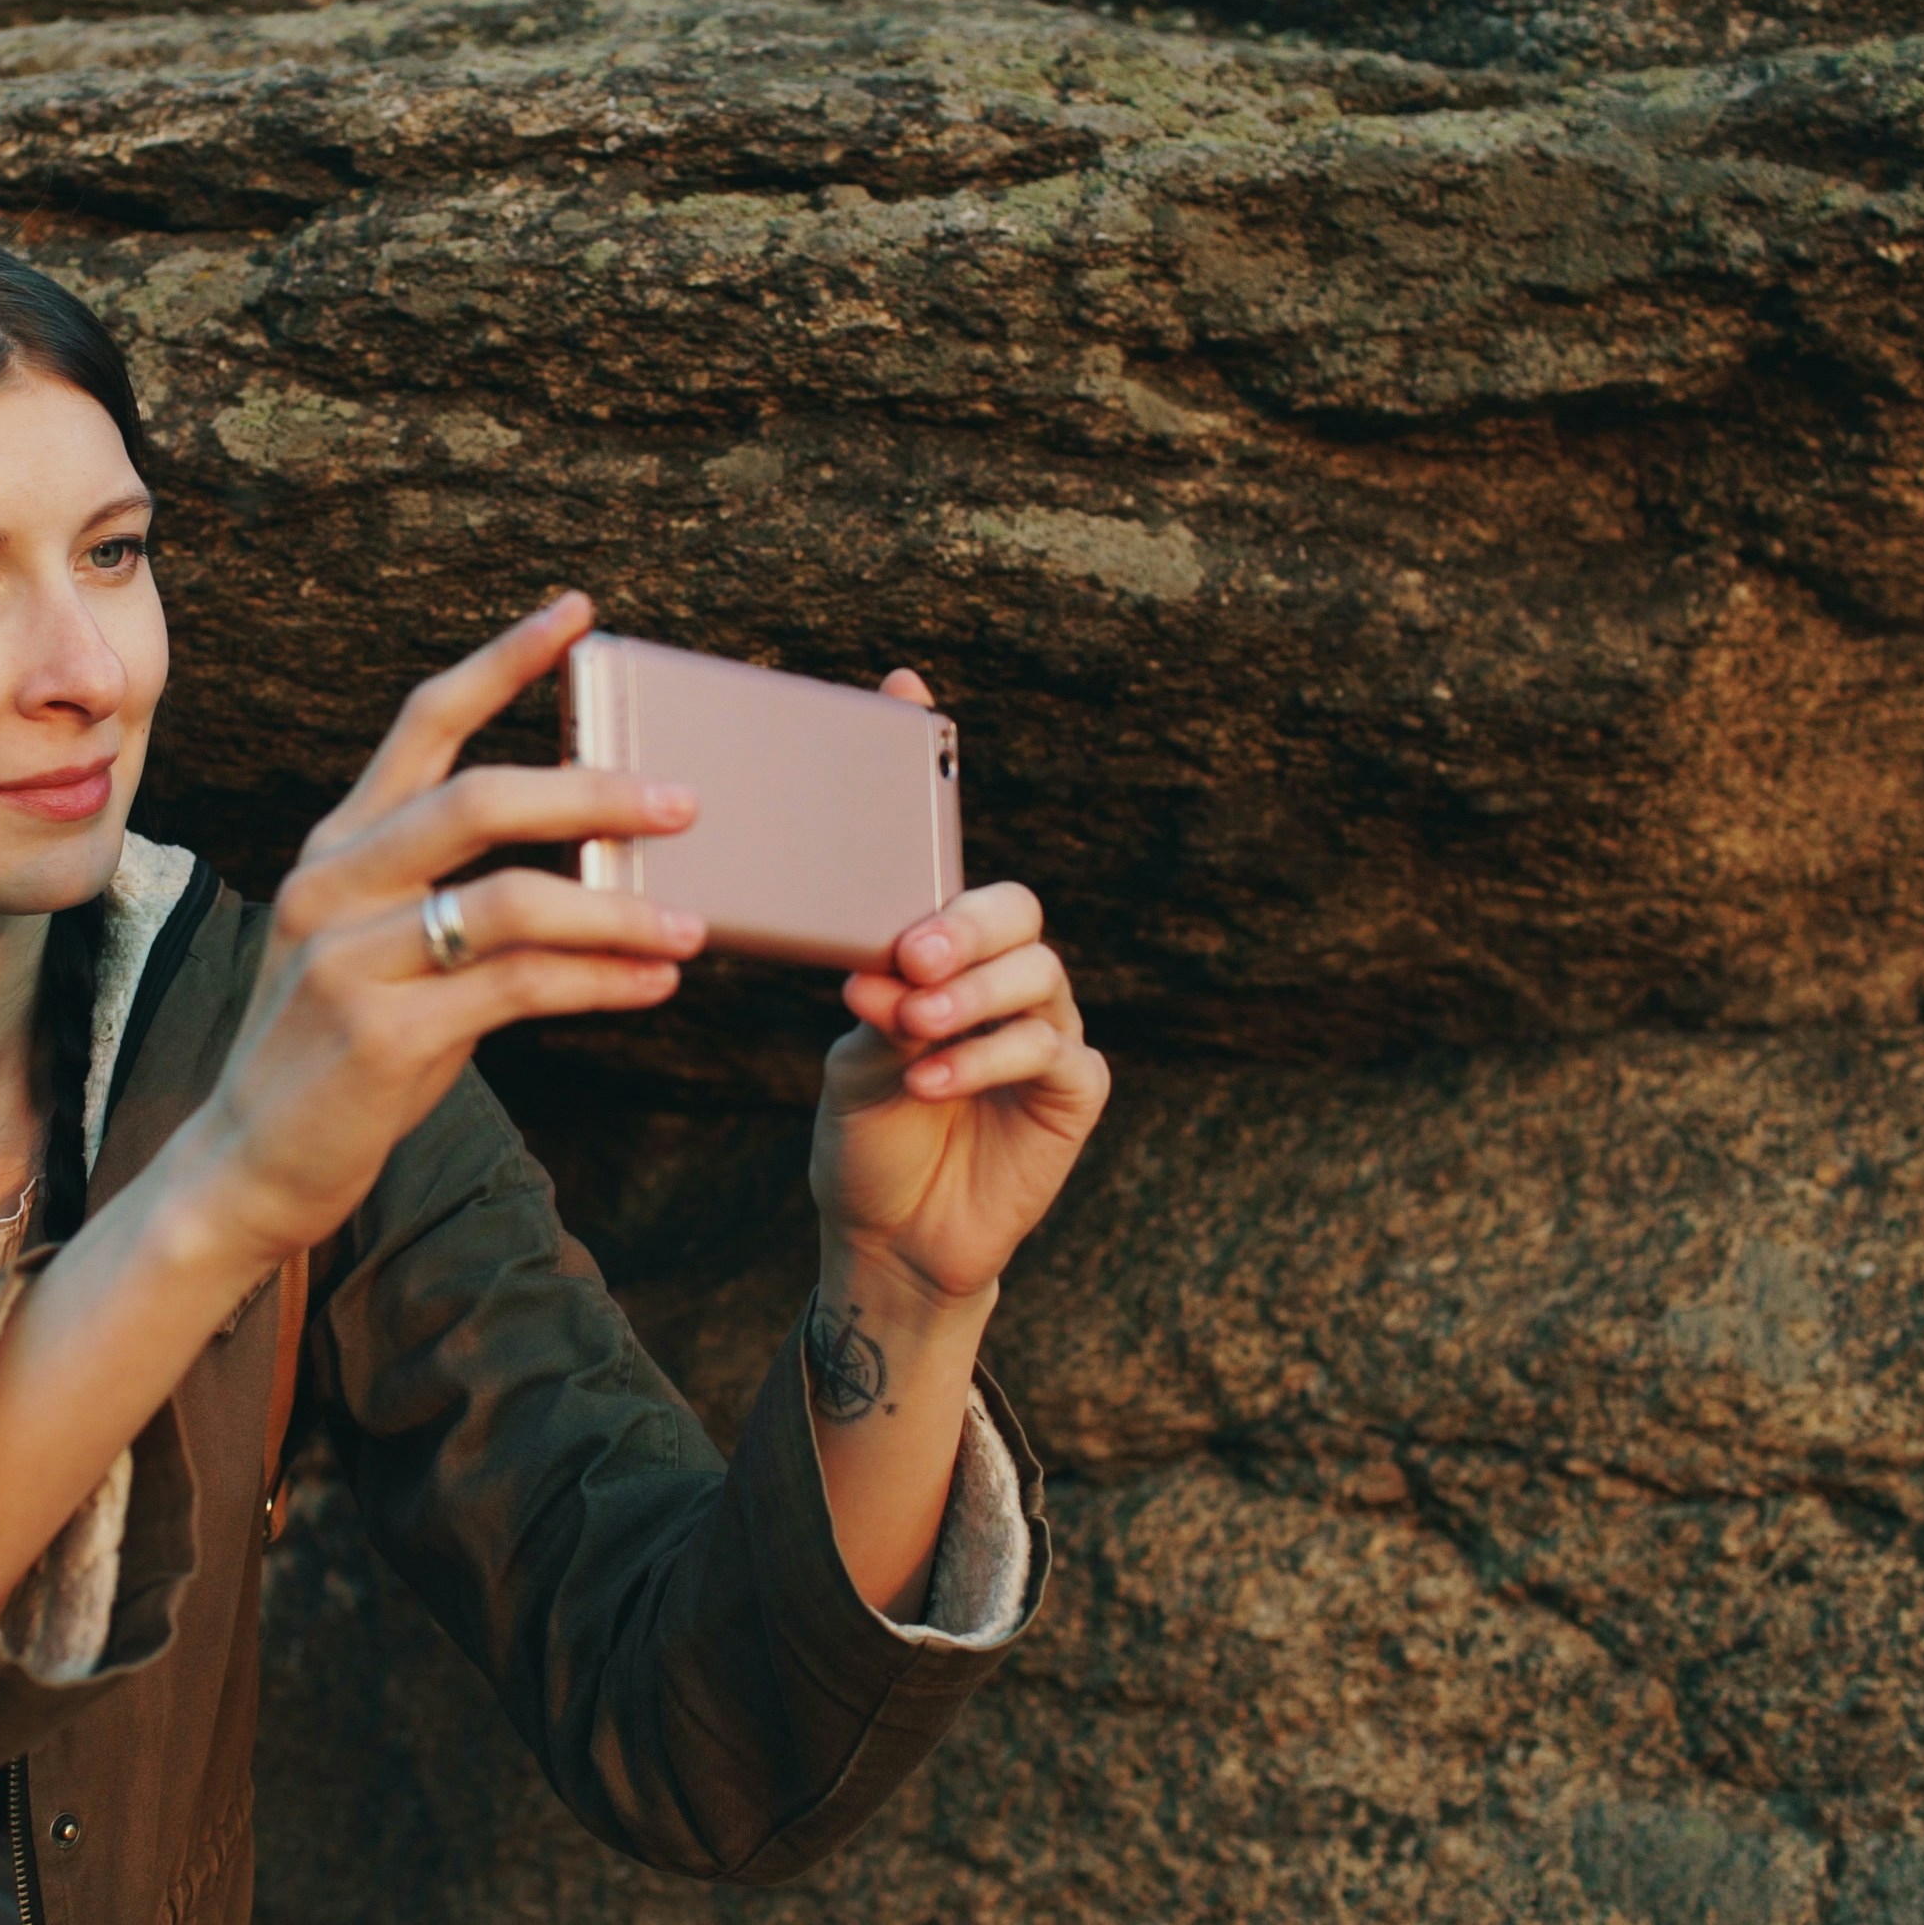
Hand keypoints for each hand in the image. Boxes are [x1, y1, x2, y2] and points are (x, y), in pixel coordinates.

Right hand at [181, 591, 703, 1260]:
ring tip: (693, 926)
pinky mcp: (379, 1034)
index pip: (423, 723)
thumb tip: (592, 861)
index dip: (503, 660)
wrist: (250, 1164)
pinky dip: (599, 981)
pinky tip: (653, 983)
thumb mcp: (377, 949)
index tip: (579, 611)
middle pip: (480, 798)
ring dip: (617, 908)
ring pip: (510, 900)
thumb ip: (453, 896)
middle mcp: (332, 884)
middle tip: (683, 802)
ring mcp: (348, 958)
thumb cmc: (338, 1052)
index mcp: (337, 847)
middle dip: (593, 791)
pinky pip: (518, 988)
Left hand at [808, 672, 1109, 1303]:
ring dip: (968, 1001)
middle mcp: (1004, 974)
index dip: (932, 763)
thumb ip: (872, 1000)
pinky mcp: (1073, 1091)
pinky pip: (1050, 1052)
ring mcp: (1047, 1028)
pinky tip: (931, 1078)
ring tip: (910, 1028)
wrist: (888, 1235)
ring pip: (1038, 976)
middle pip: (1014, 907)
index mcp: (944, 947)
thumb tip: (879, 964)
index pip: (946, 848)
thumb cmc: (866, 1131)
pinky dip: (986, 1060)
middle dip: (963, 924)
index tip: (902, 689)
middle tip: (909, 956)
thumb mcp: (851, 1051)